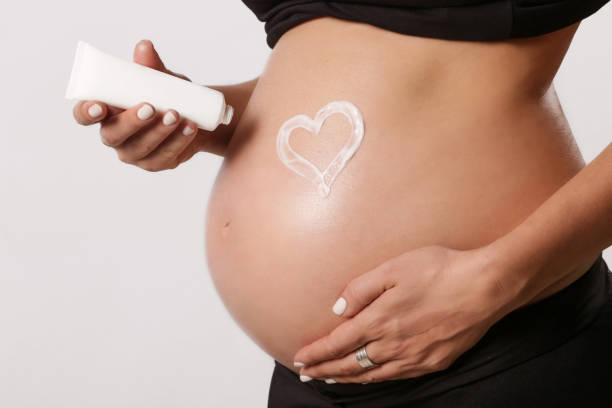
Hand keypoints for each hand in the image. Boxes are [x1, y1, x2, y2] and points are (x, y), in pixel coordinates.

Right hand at [72, 39, 205, 170]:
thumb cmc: (166, 95)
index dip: (87, 112)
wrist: (194, 115)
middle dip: (131, 122)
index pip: (84, 115)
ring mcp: (135, 153)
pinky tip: (189, 127)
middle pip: (113, 135)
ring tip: (177, 114)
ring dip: (160, 132)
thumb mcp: (159, 78)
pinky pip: (165, 156)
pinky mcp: (157, 163)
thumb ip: (149, 66)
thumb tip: (145, 46)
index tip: (100, 105)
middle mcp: (115, 135)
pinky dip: (179, 141)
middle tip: (150, 107)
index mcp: (106, 112)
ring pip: (141, 147)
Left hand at [293, 244, 514, 383]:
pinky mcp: (433, 362)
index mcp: (379, 321)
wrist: (485, 287)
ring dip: (347, 378)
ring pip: (372, 375)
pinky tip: (371, 376)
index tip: (300, 359)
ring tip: (332, 379)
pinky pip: (396, 377)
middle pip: (350, 365)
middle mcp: (393, 345)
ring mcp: (414, 358)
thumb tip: (338, 310)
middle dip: (325, 371)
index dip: (316, 354)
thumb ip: (361, 289)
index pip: (337, 344)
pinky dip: (376, 379)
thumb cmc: (440, 271)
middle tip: (307, 375)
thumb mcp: (393, 268)